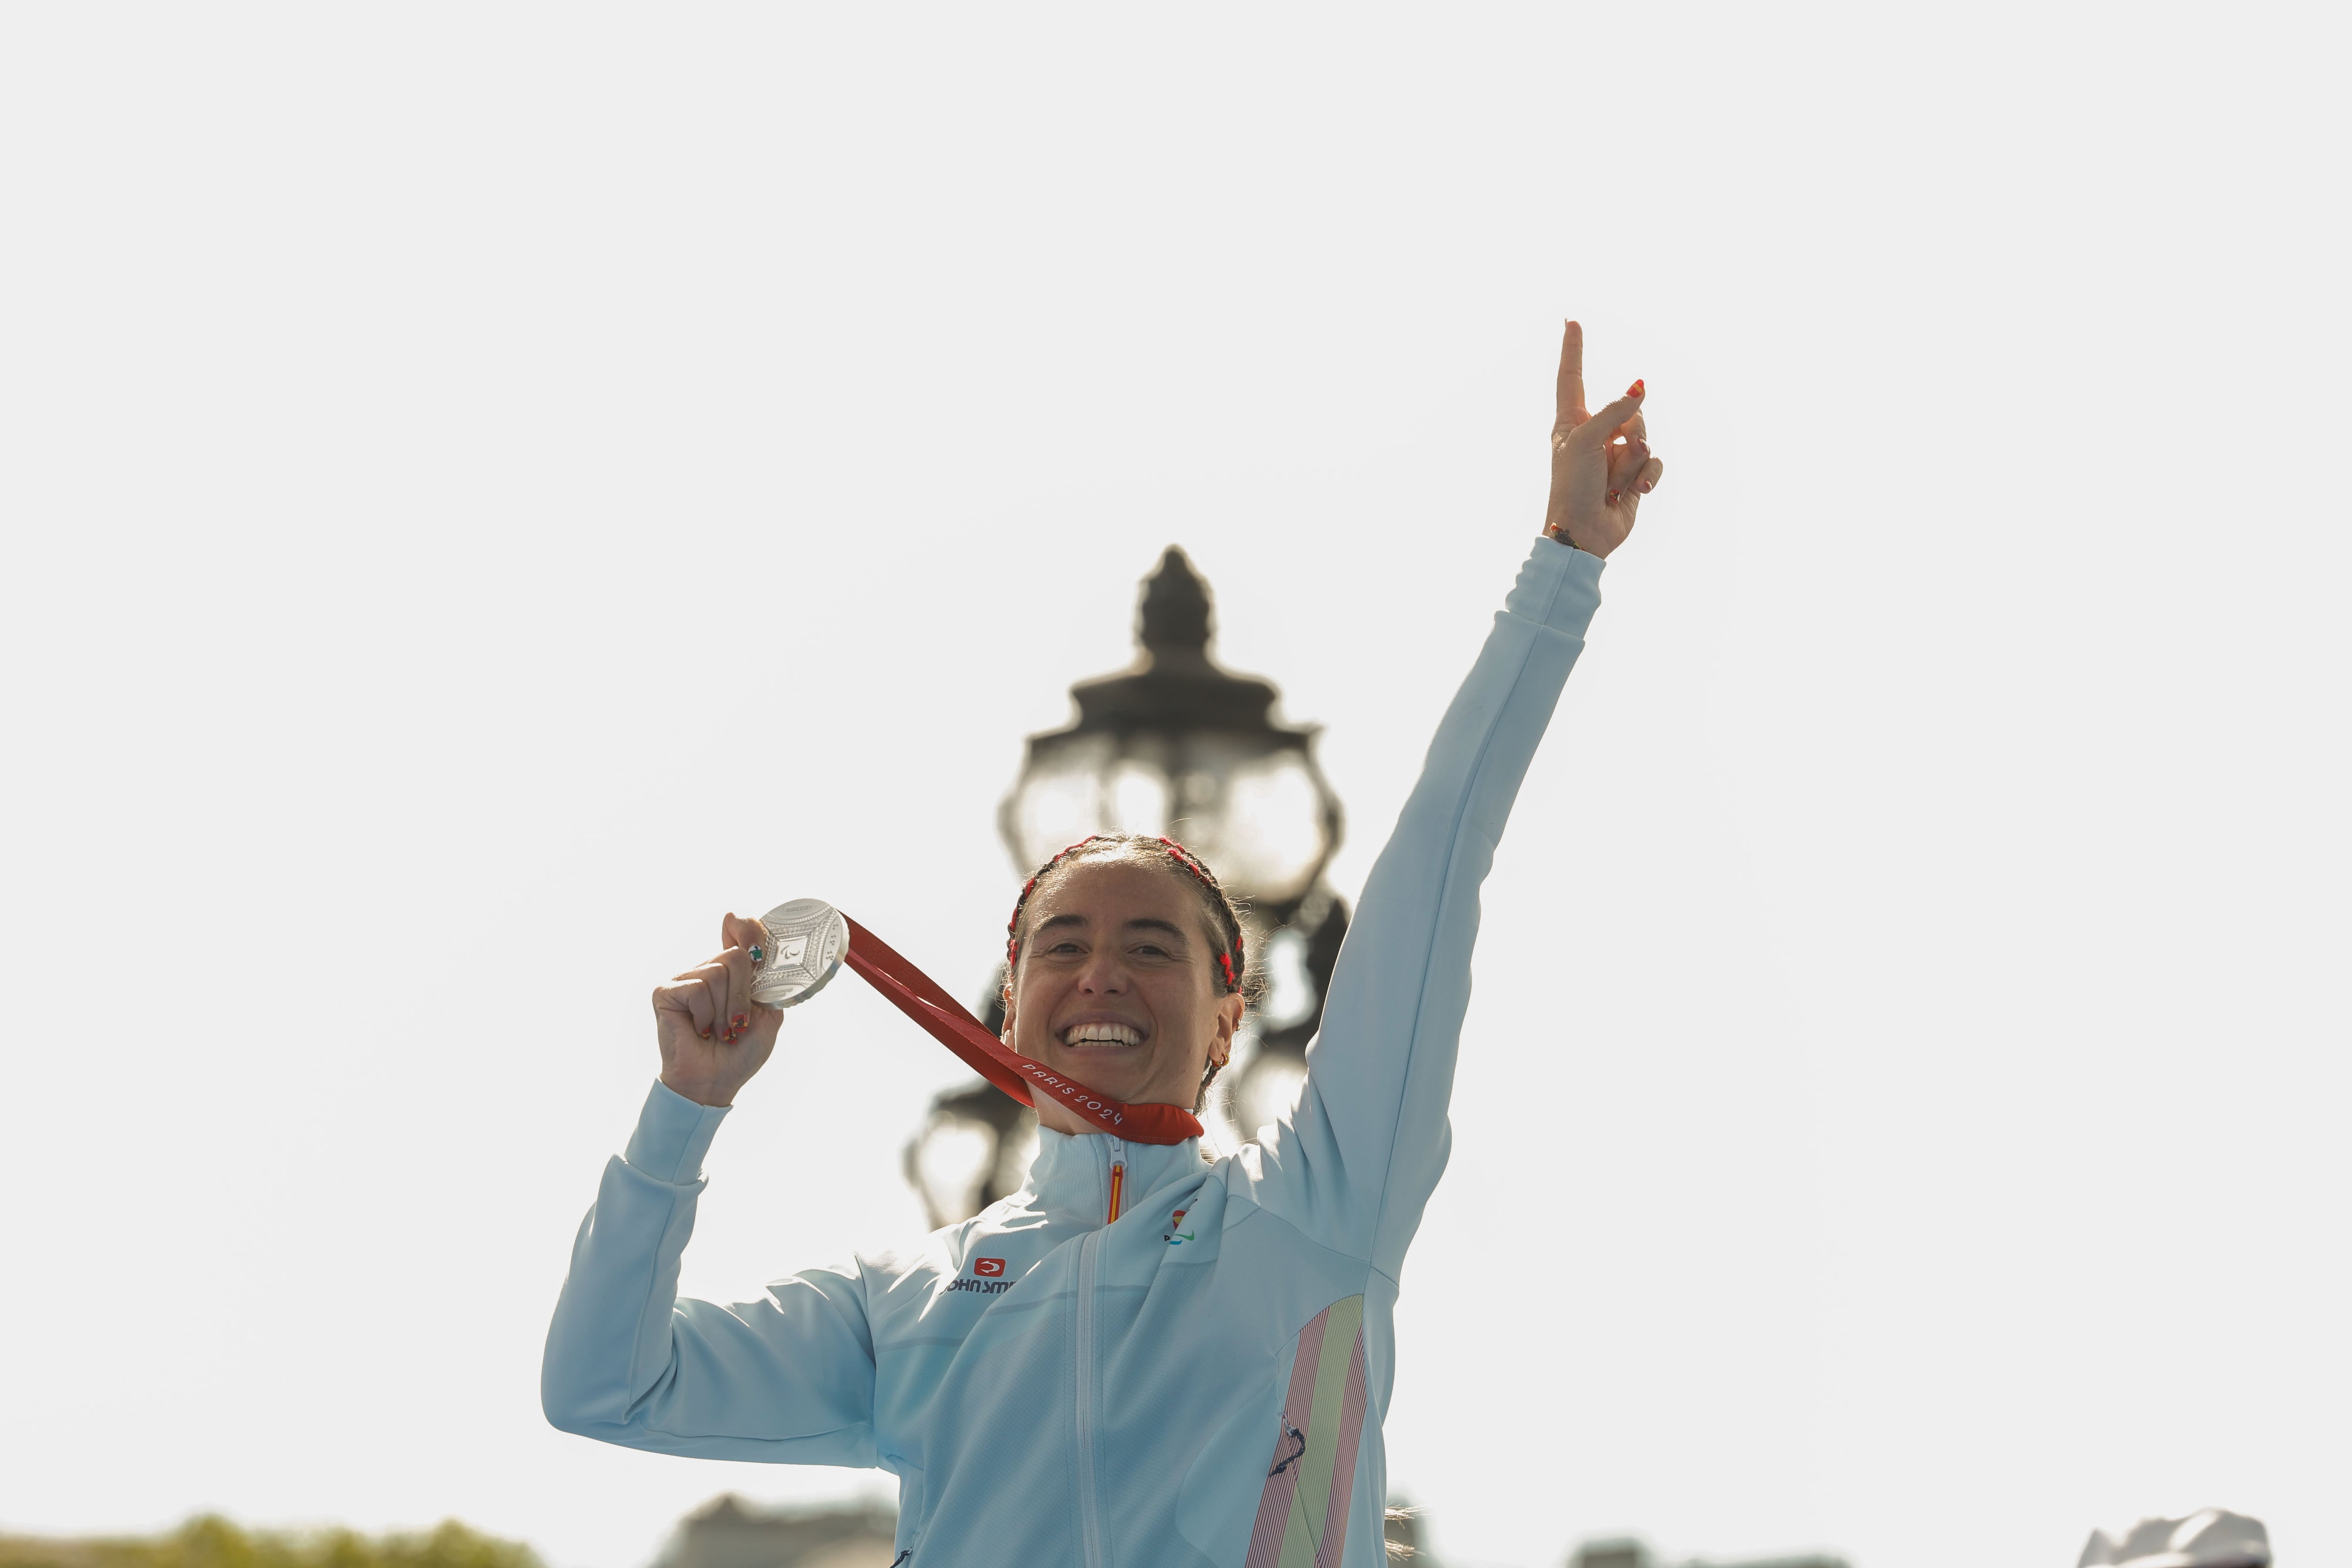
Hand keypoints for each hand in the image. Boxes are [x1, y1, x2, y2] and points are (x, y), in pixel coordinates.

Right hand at [652, 913, 784, 1106]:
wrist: (715, 1081)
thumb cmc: (740, 1051)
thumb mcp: (768, 1014)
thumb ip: (769, 981)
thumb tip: (759, 951)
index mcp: (732, 972)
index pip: (740, 930)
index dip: (748, 928)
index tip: (756, 947)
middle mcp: (707, 969)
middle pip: (736, 956)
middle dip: (743, 995)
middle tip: (737, 1022)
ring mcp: (684, 978)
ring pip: (717, 972)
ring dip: (725, 1010)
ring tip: (719, 1030)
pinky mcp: (666, 991)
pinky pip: (698, 989)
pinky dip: (705, 1014)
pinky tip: (699, 1029)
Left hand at [1543, 320, 1663, 558]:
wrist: (1583, 533)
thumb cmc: (1571, 486)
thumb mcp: (1586, 441)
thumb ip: (1614, 411)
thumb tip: (1639, 388)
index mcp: (1571, 423)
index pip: (1571, 379)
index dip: (1572, 350)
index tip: (1571, 322)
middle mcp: (1593, 435)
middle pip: (1627, 411)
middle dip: (1628, 431)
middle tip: (1614, 454)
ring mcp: (1614, 456)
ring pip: (1643, 436)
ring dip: (1634, 458)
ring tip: (1615, 481)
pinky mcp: (1632, 476)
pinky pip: (1652, 461)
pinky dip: (1646, 474)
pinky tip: (1633, 490)